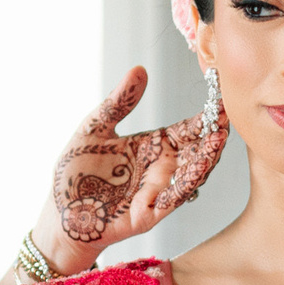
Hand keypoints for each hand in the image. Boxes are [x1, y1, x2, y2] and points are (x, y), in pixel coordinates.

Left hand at [37, 67, 227, 268]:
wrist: (57, 213)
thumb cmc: (75, 172)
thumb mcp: (94, 128)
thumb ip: (119, 102)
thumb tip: (139, 70)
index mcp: (154, 146)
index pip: (188, 129)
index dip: (206, 116)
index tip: (221, 97)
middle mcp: (162, 169)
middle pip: (197, 151)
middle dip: (214, 136)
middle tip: (226, 117)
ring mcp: (158, 193)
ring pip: (191, 175)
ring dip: (206, 159)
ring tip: (218, 139)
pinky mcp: (148, 214)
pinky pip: (172, 200)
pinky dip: (185, 186)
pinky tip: (195, 171)